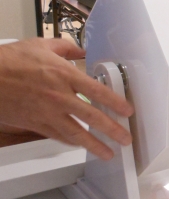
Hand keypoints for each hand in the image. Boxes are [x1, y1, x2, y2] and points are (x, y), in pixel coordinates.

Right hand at [0, 39, 133, 159]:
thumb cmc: (8, 61)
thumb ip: (66, 48)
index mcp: (64, 75)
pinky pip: (58, 136)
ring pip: (76, 133)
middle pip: (92, 117)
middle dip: (112, 130)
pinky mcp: (35, 124)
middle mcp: (59, 96)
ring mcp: (47, 113)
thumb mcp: (41, 45)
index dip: (116, 103)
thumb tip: (82, 50)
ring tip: (108, 153)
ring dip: (95, 145)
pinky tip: (81, 145)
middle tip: (125, 138)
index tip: (127, 111)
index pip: (98, 92)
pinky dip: (72, 142)